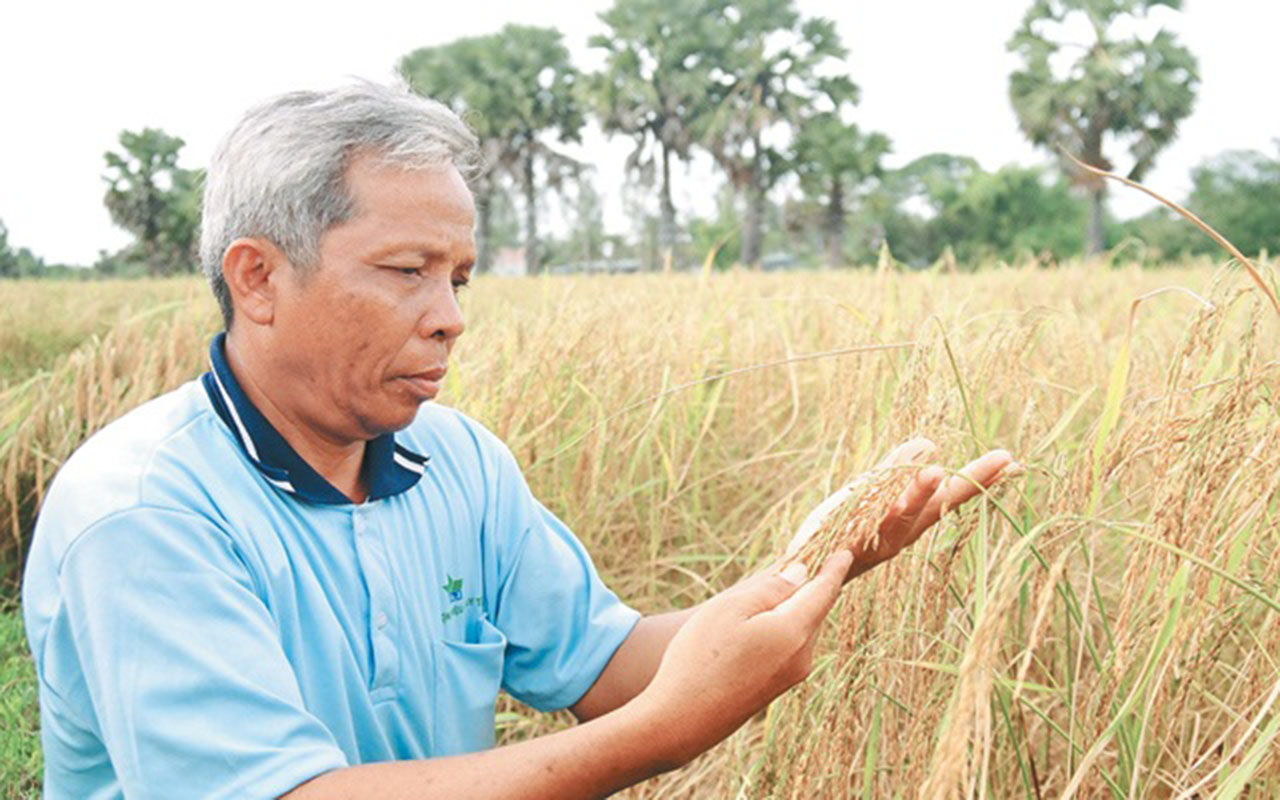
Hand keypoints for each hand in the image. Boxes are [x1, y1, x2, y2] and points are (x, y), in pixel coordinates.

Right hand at [631, 549, 853, 767]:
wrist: (681, 721)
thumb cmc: (700, 658)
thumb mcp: (730, 609)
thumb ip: (769, 588)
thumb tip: (800, 574)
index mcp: (794, 631)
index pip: (824, 591)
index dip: (834, 568)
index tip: (844, 551)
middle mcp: (801, 656)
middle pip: (816, 610)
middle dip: (815, 585)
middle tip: (812, 559)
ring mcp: (790, 676)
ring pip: (802, 629)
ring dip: (797, 607)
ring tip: (783, 588)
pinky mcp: (775, 687)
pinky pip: (790, 646)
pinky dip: (785, 626)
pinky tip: (764, 623)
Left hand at [785, 438, 1015, 578]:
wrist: (802, 573)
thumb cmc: (842, 529)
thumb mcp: (871, 492)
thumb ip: (895, 469)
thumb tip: (928, 443)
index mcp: (910, 519)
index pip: (951, 495)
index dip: (981, 478)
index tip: (1011, 460)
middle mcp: (899, 534)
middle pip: (937, 506)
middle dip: (965, 484)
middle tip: (997, 462)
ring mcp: (873, 543)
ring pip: (899, 518)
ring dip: (917, 496)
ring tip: (935, 472)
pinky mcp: (843, 547)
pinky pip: (860, 530)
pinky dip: (871, 517)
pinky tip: (885, 499)